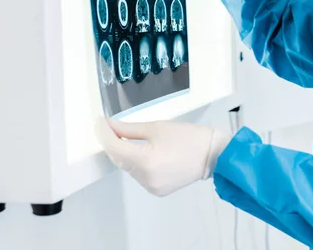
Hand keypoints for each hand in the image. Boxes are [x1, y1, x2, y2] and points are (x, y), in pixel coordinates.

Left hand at [96, 117, 230, 196]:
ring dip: (124, 154)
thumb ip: (129, 128)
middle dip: (112, 143)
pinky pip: (139, 176)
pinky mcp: (157, 191)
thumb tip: (109, 126)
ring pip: (128, 168)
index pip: (114, 147)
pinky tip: (142, 153)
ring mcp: (151, 187)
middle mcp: (146, 178)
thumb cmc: (188, 137)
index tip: (99, 122)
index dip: (103, 133)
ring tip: (127, 139)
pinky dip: (136, 164)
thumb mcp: (157, 127)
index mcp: (145, 161)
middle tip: (109, 127)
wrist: (213, 154)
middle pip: (119, 159)